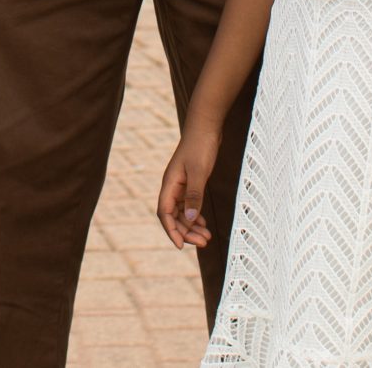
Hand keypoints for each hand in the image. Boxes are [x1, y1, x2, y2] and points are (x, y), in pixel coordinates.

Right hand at [157, 124, 220, 249]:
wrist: (206, 127)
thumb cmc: (201, 146)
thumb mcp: (199, 172)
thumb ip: (194, 196)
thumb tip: (190, 220)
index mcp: (170, 184)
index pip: (165, 213)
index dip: (171, 230)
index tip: (181, 246)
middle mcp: (172, 186)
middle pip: (174, 216)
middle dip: (186, 231)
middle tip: (203, 243)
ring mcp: (181, 184)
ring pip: (182, 212)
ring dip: (192, 226)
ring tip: (207, 237)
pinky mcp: (191, 182)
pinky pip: (189, 205)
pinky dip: (195, 216)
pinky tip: (204, 223)